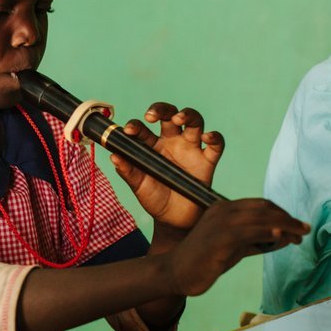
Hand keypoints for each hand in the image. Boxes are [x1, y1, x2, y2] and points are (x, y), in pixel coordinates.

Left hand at [111, 103, 223, 229]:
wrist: (174, 221)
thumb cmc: (154, 199)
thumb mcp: (138, 186)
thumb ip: (127, 171)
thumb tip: (114, 156)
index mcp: (152, 145)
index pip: (144, 128)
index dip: (136, 125)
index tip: (129, 131)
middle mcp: (172, 142)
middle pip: (170, 115)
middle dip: (162, 109)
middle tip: (151, 116)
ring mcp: (191, 149)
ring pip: (194, 122)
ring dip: (188, 115)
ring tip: (178, 118)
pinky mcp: (207, 161)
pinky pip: (216, 144)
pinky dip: (214, 137)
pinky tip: (206, 137)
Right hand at [162, 198, 308, 296]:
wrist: (176, 272)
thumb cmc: (205, 261)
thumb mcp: (235, 248)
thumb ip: (258, 242)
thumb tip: (285, 237)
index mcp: (224, 208)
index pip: (260, 205)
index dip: (282, 214)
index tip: (296, 226)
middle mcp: (223, 210)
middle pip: (264, 208)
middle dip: (288, 218)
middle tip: (304, 230)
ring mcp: (221, 223)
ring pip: (261, 218)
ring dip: (285, 225)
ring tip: (299, 236)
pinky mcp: (220, 238)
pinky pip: (249, 232)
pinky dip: (268, 232)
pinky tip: (281, 237)